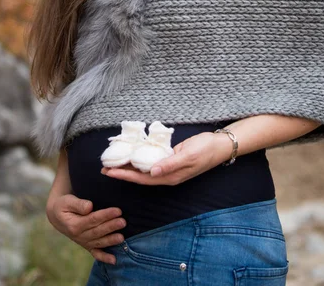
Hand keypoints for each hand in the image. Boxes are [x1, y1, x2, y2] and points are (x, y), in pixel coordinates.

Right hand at [46, 193, 125, 264]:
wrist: (58, 216)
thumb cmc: (64, 205)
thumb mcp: (67, 201)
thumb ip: (78, 204)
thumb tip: (89, 206)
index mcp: (74, 225)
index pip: (92, 220)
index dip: (105, 215)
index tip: (118, 210)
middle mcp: (79, 236)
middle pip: (97, 231)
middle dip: (111, 227)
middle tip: (123, 222)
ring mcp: (83, 242)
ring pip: (99, 242)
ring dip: (111, 240)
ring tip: (122, 237)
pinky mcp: (87, 245)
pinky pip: (95, 253)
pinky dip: (104, 258)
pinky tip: (114, 260)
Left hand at [101, 131, 230, 185]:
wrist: (219, 145)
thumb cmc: (205, 150)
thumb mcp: (187, 156)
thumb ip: (170, 164)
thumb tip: (151, 172)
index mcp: (170, 177)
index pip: (142, 179)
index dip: (125, 176)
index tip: (109, 172)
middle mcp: (167, 175)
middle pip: (140, 176)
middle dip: (122, 173)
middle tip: (104, 168)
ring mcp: (169, 167)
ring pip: (144, 169)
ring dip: (128, 166)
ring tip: (113, 162)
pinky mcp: (170, 159)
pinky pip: (151, 160)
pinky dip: (139, 158)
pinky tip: (132, 154)